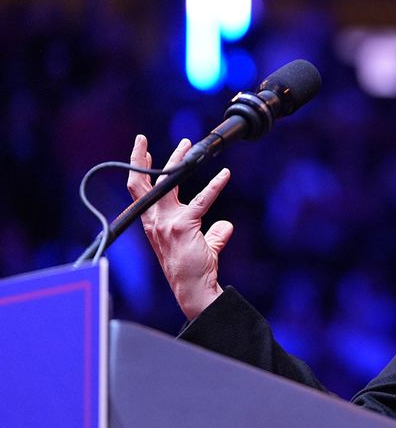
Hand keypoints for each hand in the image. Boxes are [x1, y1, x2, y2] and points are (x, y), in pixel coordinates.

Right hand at [127, 135, 233, 319]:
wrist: (192, 288)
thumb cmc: (194, 268)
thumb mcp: (200, 245)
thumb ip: (212, 233)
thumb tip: (225, 226)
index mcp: (152, 223)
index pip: (140, 192)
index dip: (138, 171)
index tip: (140, 151)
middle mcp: (154, 221)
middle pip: (143, 183)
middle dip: (140, 159)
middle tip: (142, 139)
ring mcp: (166, 223)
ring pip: (169, 184)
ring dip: (179, 162)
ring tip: (188, 145)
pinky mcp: (184, 225)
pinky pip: (201, 200)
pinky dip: (215, 185)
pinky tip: (224, 174)